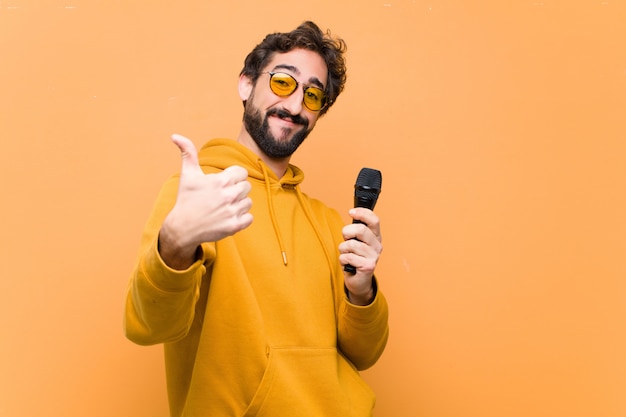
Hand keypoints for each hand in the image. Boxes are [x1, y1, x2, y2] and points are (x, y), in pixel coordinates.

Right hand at [159, 134, 252, 268]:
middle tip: (222, 196)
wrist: (183, 228)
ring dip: (239, 204)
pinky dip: (242, 218)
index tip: (223, 183)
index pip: (242, 172)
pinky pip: (250, 218)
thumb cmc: (186, 199)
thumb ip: (188, 153)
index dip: (233, 177)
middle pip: (246, 187)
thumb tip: (175, 136)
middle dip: (236, 190)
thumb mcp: (188, 175)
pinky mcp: (235, 226)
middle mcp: (228, 195)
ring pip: (248, 202)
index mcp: (220, 181)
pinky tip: (228, 217)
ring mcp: (232, 211)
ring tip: (223, 207)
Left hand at [338, 208, 382, 304]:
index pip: (374, 220)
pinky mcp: (368, 266)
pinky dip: (342, 260)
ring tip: (347, 255)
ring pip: (351, 244)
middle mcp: (377, 245)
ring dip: (343, 249)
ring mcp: (373, 256)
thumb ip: (356, 230)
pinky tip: (347, 264)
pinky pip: (348, 257)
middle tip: (346, 238)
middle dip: (347, 232)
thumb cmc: (355, 258)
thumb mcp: (356, 241)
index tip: (351, 212)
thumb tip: (352, 212)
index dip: (362, 213)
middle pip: (360, 230)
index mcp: (376, 236)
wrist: (359, 281)